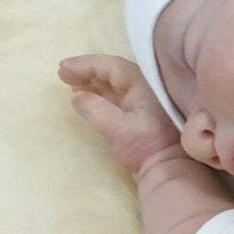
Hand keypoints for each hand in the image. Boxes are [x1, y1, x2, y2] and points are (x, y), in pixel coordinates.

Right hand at [60, 54, 184, 176]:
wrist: (170, 169)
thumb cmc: (146, 147)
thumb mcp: (118, 130)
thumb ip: (96, 110)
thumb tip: (77, 96)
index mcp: (144, 86)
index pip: (111, 67)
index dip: (86, 64)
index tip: (63, 69)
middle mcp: (145, 89)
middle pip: (113, 72)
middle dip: (88, 71)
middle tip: (63, 74)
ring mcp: (144, 101)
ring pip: (115, 83)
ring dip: (92, 81)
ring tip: (71, 84)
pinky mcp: (141, 114)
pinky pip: (117, 96)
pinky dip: (100, 94)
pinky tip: (87, 97)